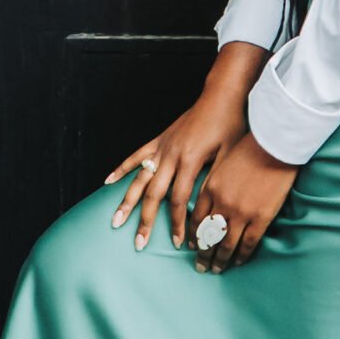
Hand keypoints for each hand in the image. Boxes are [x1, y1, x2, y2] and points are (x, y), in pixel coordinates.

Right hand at [105, 45, 267, 252]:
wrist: (222, 96)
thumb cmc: (231, 125)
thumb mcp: (230, 155)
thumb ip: (215, 181)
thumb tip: (208, 211)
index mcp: (190, 161)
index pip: (179, 200)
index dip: (177, 223)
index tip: (178, 242)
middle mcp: (171, 155)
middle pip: (153, 194)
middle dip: (145, 221)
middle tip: (139, 243)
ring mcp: (162, 147)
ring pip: (139, 178)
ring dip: (126, 200)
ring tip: (115, 220)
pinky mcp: (159, 139)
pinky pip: (136, 156)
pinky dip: (121, 168)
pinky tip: (108, 182)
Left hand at [190, 131, 297, 271]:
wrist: (275, 144)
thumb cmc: (251, 148)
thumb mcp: (224, 163)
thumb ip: (216, 183)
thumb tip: (212, 202)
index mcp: (211, 188)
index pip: (197, 220)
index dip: (193, 236)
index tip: (191, 247)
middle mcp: (222, 203)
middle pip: (208, 236)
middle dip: (203, 254)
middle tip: (200, 266)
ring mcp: (241, 212)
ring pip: (225, 244)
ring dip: (219, 260)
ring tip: (216, 269)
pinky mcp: (260, 217)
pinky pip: (248, 243)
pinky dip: (241, 255)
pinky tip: (237, 262)